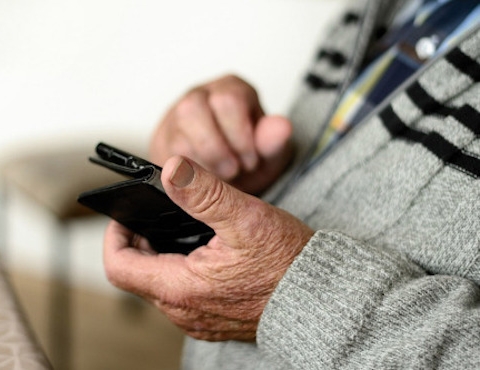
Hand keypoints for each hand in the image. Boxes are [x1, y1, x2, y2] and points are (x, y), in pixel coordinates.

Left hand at [103, 156, 313, 340]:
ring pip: (161, 283)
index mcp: (182, 289)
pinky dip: (183, 268)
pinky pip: (184, 293)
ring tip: (183, 227)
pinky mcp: (214, 318)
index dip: (116, 235)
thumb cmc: (289, 263)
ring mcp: (199, 318)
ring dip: (163, 254)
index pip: (119, 266)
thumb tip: (170, 169)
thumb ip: (204, 192)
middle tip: (161, 214)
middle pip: (139, 273)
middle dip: (142, 240)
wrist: (322, 299)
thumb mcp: (246, 218)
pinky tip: (204, 250)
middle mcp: (185, 311)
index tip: (128, 213)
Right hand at [149, 75, 292, 194]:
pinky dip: (186, 174)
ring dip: (199, 162)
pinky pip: (164, 156)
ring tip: (219, 177)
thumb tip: (282, 126)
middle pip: (193, 108)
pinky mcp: (162, 142)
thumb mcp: (269, 155)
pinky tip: (203, 180)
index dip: (240, 136)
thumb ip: (274, 142)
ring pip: (174, 131)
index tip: (250, 161)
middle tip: (233, 171)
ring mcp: (176, 118)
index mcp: (232, 89)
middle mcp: (200, 96)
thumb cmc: (249, 159)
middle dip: (215, 148)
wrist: (228, 180)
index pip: (229, 99)